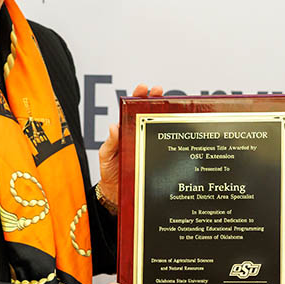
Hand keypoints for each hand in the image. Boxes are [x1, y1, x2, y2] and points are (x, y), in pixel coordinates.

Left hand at [97, 84, 162, 204]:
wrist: (116, 195)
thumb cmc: (109, 172)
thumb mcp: (106, 157)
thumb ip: (109, 143)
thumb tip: (113, 127)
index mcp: (126, 131)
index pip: (132, 110)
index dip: (139, 97)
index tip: (144, 88)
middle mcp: (139, 135)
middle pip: (149, 114)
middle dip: (155, 100)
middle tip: (159, 91)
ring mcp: (149, 145)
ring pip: (159, 127)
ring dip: (166, 116)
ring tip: (171, 106)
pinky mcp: (156, 158)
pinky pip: (165, 147)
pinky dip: (173, 138)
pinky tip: (178, 131)